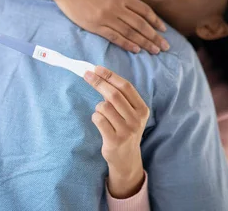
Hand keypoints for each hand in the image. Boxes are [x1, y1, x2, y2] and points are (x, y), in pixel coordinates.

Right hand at [47, 0, 168, 53]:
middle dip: (155, 36)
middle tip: (165, 46)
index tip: (163, 30)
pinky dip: (127, 44)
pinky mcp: (95, 25)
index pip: (144, 11)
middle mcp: (117, 7)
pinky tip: (136, 49)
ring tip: (154, 50)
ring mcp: (106, 17)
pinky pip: (115, 37)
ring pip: (130, 32)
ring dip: (144, 42)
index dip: (156, 22)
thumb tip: (134, 3)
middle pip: (141, 24)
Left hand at [84, 66, 149, 198]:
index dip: (110, 76)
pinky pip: (98, 119)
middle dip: (99, 82)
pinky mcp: (114, 140)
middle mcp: (136, 119)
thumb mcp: (131, 114)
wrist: (127, 159)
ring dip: (98, 107)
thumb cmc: (125, 130)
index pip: (126, 87)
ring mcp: (126, 130)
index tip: (96, 68)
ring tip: (103, 115)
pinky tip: (101, 124)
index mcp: (142, 109)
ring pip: (104, 107)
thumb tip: (99, 74)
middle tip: (86, 74)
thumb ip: (121, 97)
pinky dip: (95, 117)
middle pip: (114, 95)